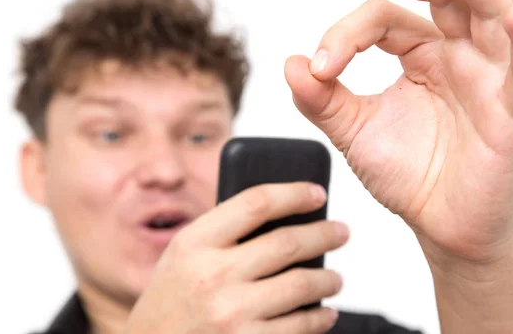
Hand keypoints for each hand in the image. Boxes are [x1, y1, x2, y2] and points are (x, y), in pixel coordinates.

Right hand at [124, 182, 347, 333]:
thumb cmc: (171, 301)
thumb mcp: (182, 256)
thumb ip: (223, 233)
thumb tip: (285, 215)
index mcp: (194, 243)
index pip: (255, 203)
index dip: (293, 193)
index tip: (316, 193)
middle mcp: (212, 275)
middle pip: (287, 243)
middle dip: (324, 234)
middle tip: (341, 232)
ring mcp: (231, 314)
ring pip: (301, 285)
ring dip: (328, 279)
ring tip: (335, 278)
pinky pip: (299, 327)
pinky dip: (319, 318)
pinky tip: (324, 313)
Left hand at [285, 0, 512, 268]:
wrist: (441, 227)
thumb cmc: (407, 176)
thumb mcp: (355, 132)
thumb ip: (322, 100)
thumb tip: (291, 63)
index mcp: (420, 56)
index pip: (383, 20)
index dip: (345, 36)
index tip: (319, 67)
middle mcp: (457, 56)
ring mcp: (490, 78)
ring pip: (488, 12)